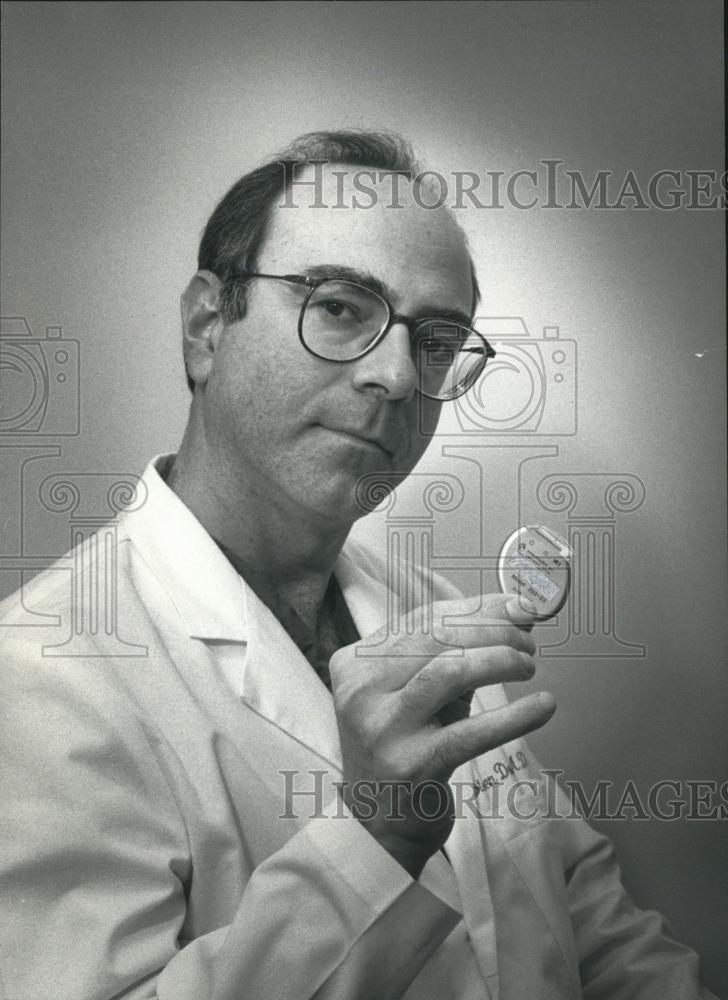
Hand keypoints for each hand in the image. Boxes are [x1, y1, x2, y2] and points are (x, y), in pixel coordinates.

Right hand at [329, 593, 555, 877]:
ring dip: (501, 659)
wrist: (379, 825)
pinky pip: (472, 731)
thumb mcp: (414, 692)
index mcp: (355, 663)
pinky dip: (515, 715)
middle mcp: (360, 691)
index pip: (423, 618)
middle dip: (494, 629)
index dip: (477, 608)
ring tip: (528, 665)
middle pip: (438, 637)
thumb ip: (452, 652)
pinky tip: (544, 705)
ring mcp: (383, 728)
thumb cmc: (406, 746)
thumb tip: (514, 611)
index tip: (517, 607)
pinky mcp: (413, 765)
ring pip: (450, 670)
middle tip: (527, 640)